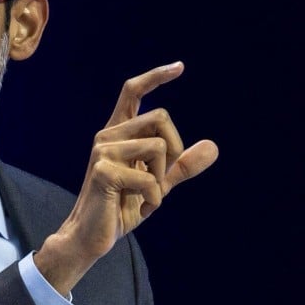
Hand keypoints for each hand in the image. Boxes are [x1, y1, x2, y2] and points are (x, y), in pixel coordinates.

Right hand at [35, 61, 218, 294]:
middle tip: (161, 180)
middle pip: (161, 117)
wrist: (91, 237)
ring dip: (162, 179)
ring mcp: (103, 151)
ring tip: (144, 198)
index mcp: (118, 133)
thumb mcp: (158, 185)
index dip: (155, 76)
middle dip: (174, 149)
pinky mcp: (104, 170)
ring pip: (158, 147)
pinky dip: (154, 199)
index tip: (180, 67)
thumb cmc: (120, 208)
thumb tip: (213, 147)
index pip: (132, 92)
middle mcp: (107, 135)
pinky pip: (151, 179)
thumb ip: (182, 166)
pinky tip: (139, 208)